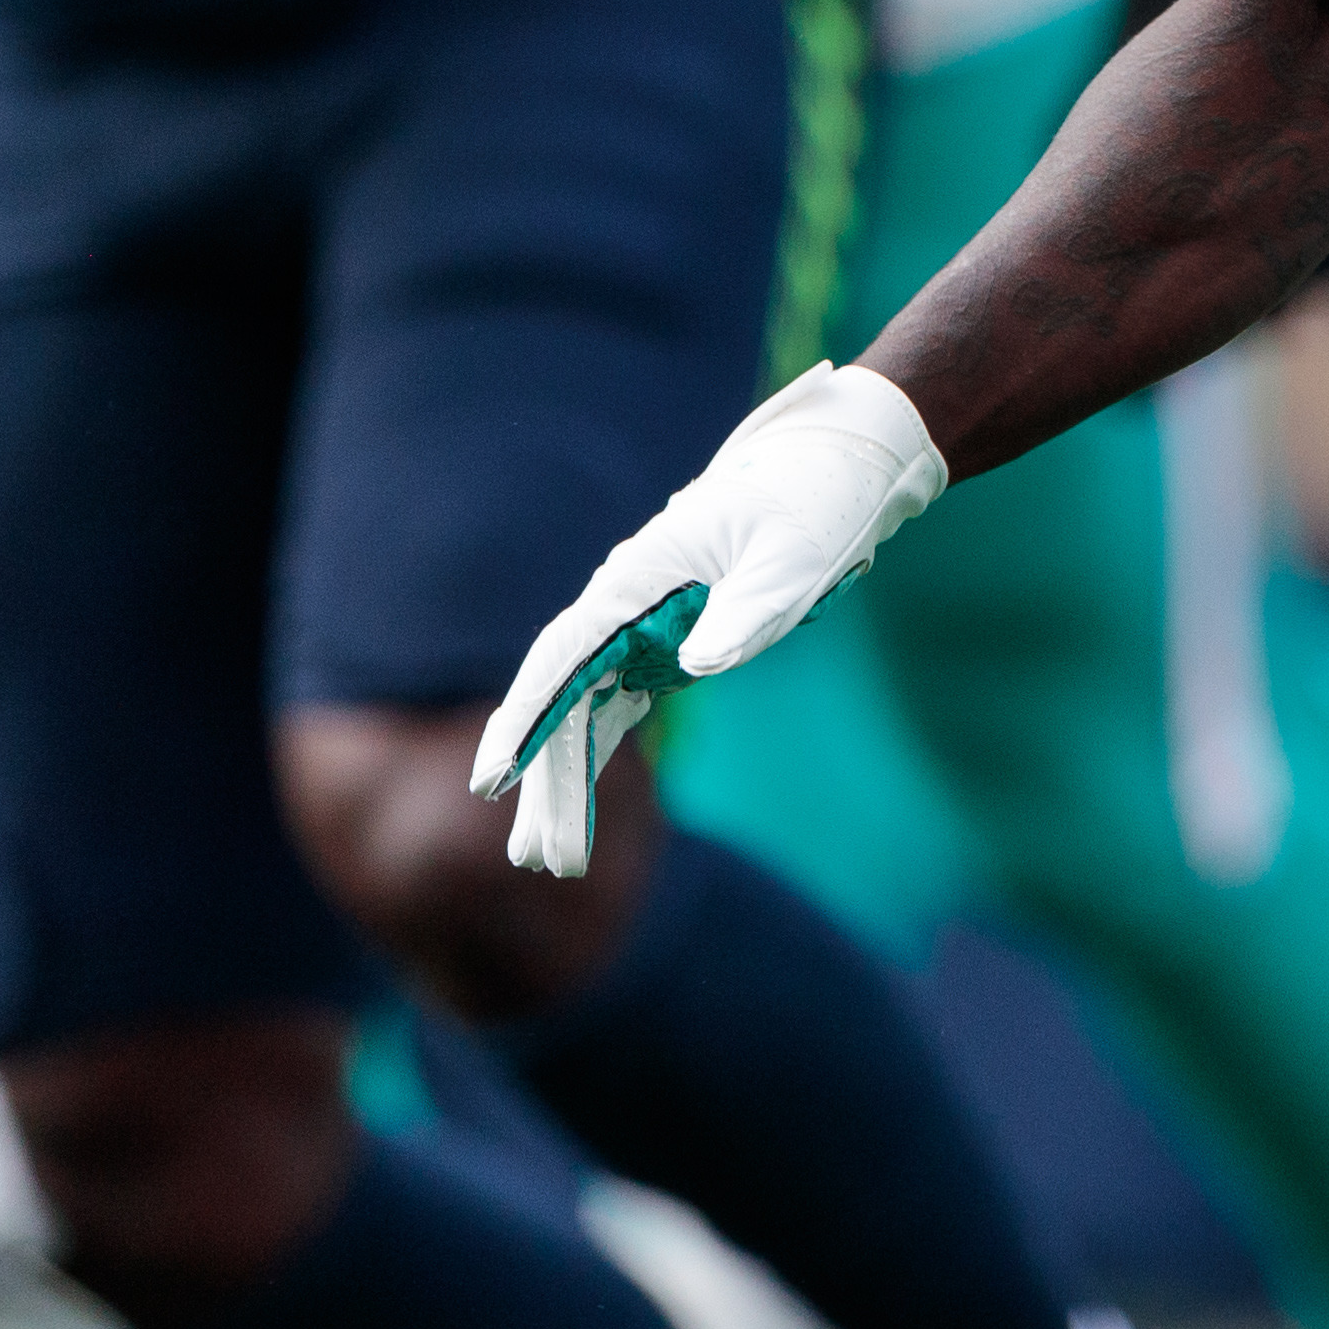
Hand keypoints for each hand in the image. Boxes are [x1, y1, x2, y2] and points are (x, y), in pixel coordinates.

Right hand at [473, 362, 945, 873]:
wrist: (836, 470)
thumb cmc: (813, 505)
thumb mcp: (790, 560)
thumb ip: (746, 612)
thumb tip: (696, 666)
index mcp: (638, 579)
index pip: (562, 659)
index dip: (525, 721)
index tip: (493, 779)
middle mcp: (623, 604)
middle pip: (562, 699)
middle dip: (543, 779)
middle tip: (535, 858)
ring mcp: (638, 626)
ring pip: (581, 711)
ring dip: (562, 781)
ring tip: (549, 857)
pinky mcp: (661, 645)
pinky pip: (611, 708)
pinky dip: (591, 757)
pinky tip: (574, 811)